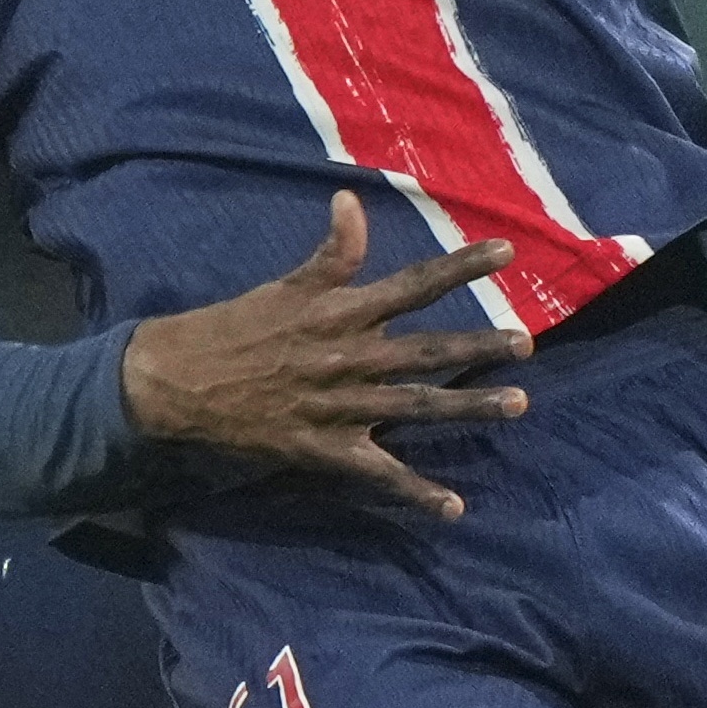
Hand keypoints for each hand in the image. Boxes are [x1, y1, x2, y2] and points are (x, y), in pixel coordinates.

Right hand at [116, 192, 528, 518]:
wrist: (181, 382)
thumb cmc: (236, 327)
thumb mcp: (285, 284)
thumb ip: (332, 252)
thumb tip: (352, 201)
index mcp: (340, 312)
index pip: (412, 284)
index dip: (461, 267)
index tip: (506, 251)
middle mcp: (349, 357)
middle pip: (425, 351)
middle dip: (478, 346)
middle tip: (525, 344)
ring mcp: (340, 407)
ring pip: (416, 407)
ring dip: (467, 406)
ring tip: (517, 404)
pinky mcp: (326, 449)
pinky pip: (379, 475)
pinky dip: (416, 492)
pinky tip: (453, 506)